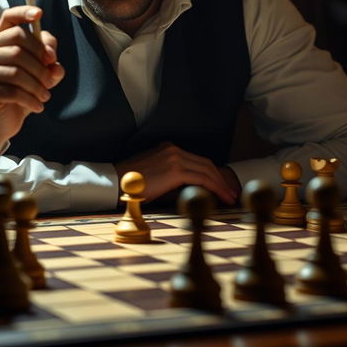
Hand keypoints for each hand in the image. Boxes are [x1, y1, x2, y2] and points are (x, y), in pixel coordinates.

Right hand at [0, 5, 64, 140]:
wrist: (3, 119)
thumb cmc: (23, 88)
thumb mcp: (41, 71)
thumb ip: (50, 61)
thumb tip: (53, 63)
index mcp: (2, 40)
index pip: (9, 17)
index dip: (23, 12)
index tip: (40, 14)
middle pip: (18, 42)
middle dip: (40, 60)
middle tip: (51, 77)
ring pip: (17, 70)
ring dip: (38, 85)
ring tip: (45, 96)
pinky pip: (14, 91)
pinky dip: (31, 99)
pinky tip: (38, 106)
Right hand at [114, 142, 239, 204]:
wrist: (116, 182)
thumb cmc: (130, 184)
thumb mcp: (152, 172)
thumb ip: (169, 174)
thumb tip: (186, 187)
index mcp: (168, 148)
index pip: (196, 160)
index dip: (211, 173)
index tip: (220, 186)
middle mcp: (173, 150)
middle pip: (205, 163)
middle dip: (220, 178)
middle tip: (230, 192)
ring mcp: (175, 158)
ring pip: (207, 170)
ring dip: (221, 184)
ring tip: (229, 197)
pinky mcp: (175, 171)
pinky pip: (202, 179)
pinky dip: (215, 188)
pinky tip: (220, 197)